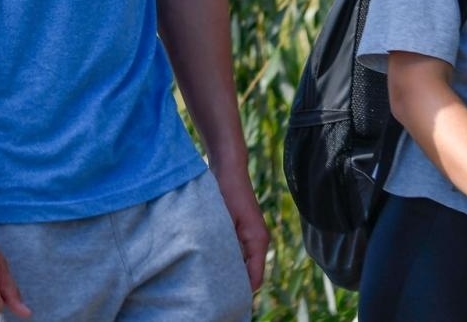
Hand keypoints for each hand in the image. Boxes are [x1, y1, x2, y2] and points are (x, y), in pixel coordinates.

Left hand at [212, 164, 269, 293]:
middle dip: (233, 283)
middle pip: (249, 273)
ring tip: (209, 280)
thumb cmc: (226, 189)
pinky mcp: (240, 230)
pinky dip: (225, 258)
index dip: (241, 290)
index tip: (225, 299)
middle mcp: (258, 241)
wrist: (227, 166)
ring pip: (241, 263)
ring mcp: (250, 236)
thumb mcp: (224, 218)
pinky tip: (209, 261)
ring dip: (228, 269)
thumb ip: (225, 244)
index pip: (254, 277)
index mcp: (258, 241)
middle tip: (213, 292)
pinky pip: (235, 252)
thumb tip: (219, 268)